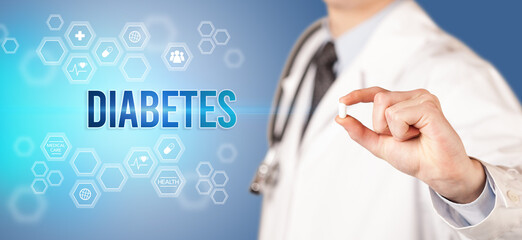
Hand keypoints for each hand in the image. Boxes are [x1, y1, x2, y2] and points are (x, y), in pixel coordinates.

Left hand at [335, 87, 485, 203]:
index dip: (358, 95)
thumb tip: (340, 119)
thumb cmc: (415, 157)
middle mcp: (413, 96)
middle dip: (381, 124)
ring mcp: (423, 99)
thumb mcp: (380, 145)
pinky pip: (399, 115)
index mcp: (403, 103)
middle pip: (379, 98)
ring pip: (387, 107)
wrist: (437, 172)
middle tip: (402, 137)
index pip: (376, 93)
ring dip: (394, 130)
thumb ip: (360, 132)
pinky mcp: (429, 106)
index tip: (342, 101)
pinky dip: (402, 131)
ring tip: (413, 136)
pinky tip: (420, 135)